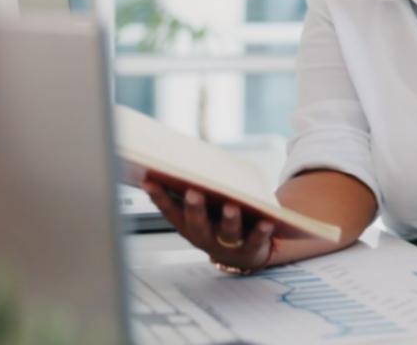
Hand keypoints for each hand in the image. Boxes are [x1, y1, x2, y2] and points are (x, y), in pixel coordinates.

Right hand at [142, 180, 274, 270]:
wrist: (247, 252)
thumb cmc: (220, 222)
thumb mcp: (205, 209)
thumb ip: (194, 193)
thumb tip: (181, 163)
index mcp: (189, 226)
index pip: (170, 212)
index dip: (159, 198)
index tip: (149, 181)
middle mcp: (205, 238)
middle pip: (197, 224)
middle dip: (194, 208)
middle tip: (192, 192)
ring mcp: (227, 245)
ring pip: (227, 233)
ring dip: (228, 219)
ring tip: (231, 206)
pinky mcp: (251, 249)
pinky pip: (256, 240)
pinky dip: (261, 231)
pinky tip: (267, 220)